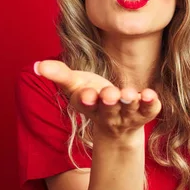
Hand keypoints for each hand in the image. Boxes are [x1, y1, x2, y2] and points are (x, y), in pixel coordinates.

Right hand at [34, 60, 160, 139]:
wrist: (116, 124)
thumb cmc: (92, 95)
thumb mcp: (75, 84)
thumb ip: (59, 74)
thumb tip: (38, 65)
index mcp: (88, 104)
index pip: (85, 103)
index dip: (86, 99)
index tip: (87, 94)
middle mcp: (108, 112)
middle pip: (108, 107)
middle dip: (109, 101)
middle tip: (110, 94)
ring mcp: (127, 114)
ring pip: (129, 109)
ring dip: (130, 101)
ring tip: (131, 93)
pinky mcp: (144, 113)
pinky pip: (149, 110)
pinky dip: (150, 103)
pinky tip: (150, 94)